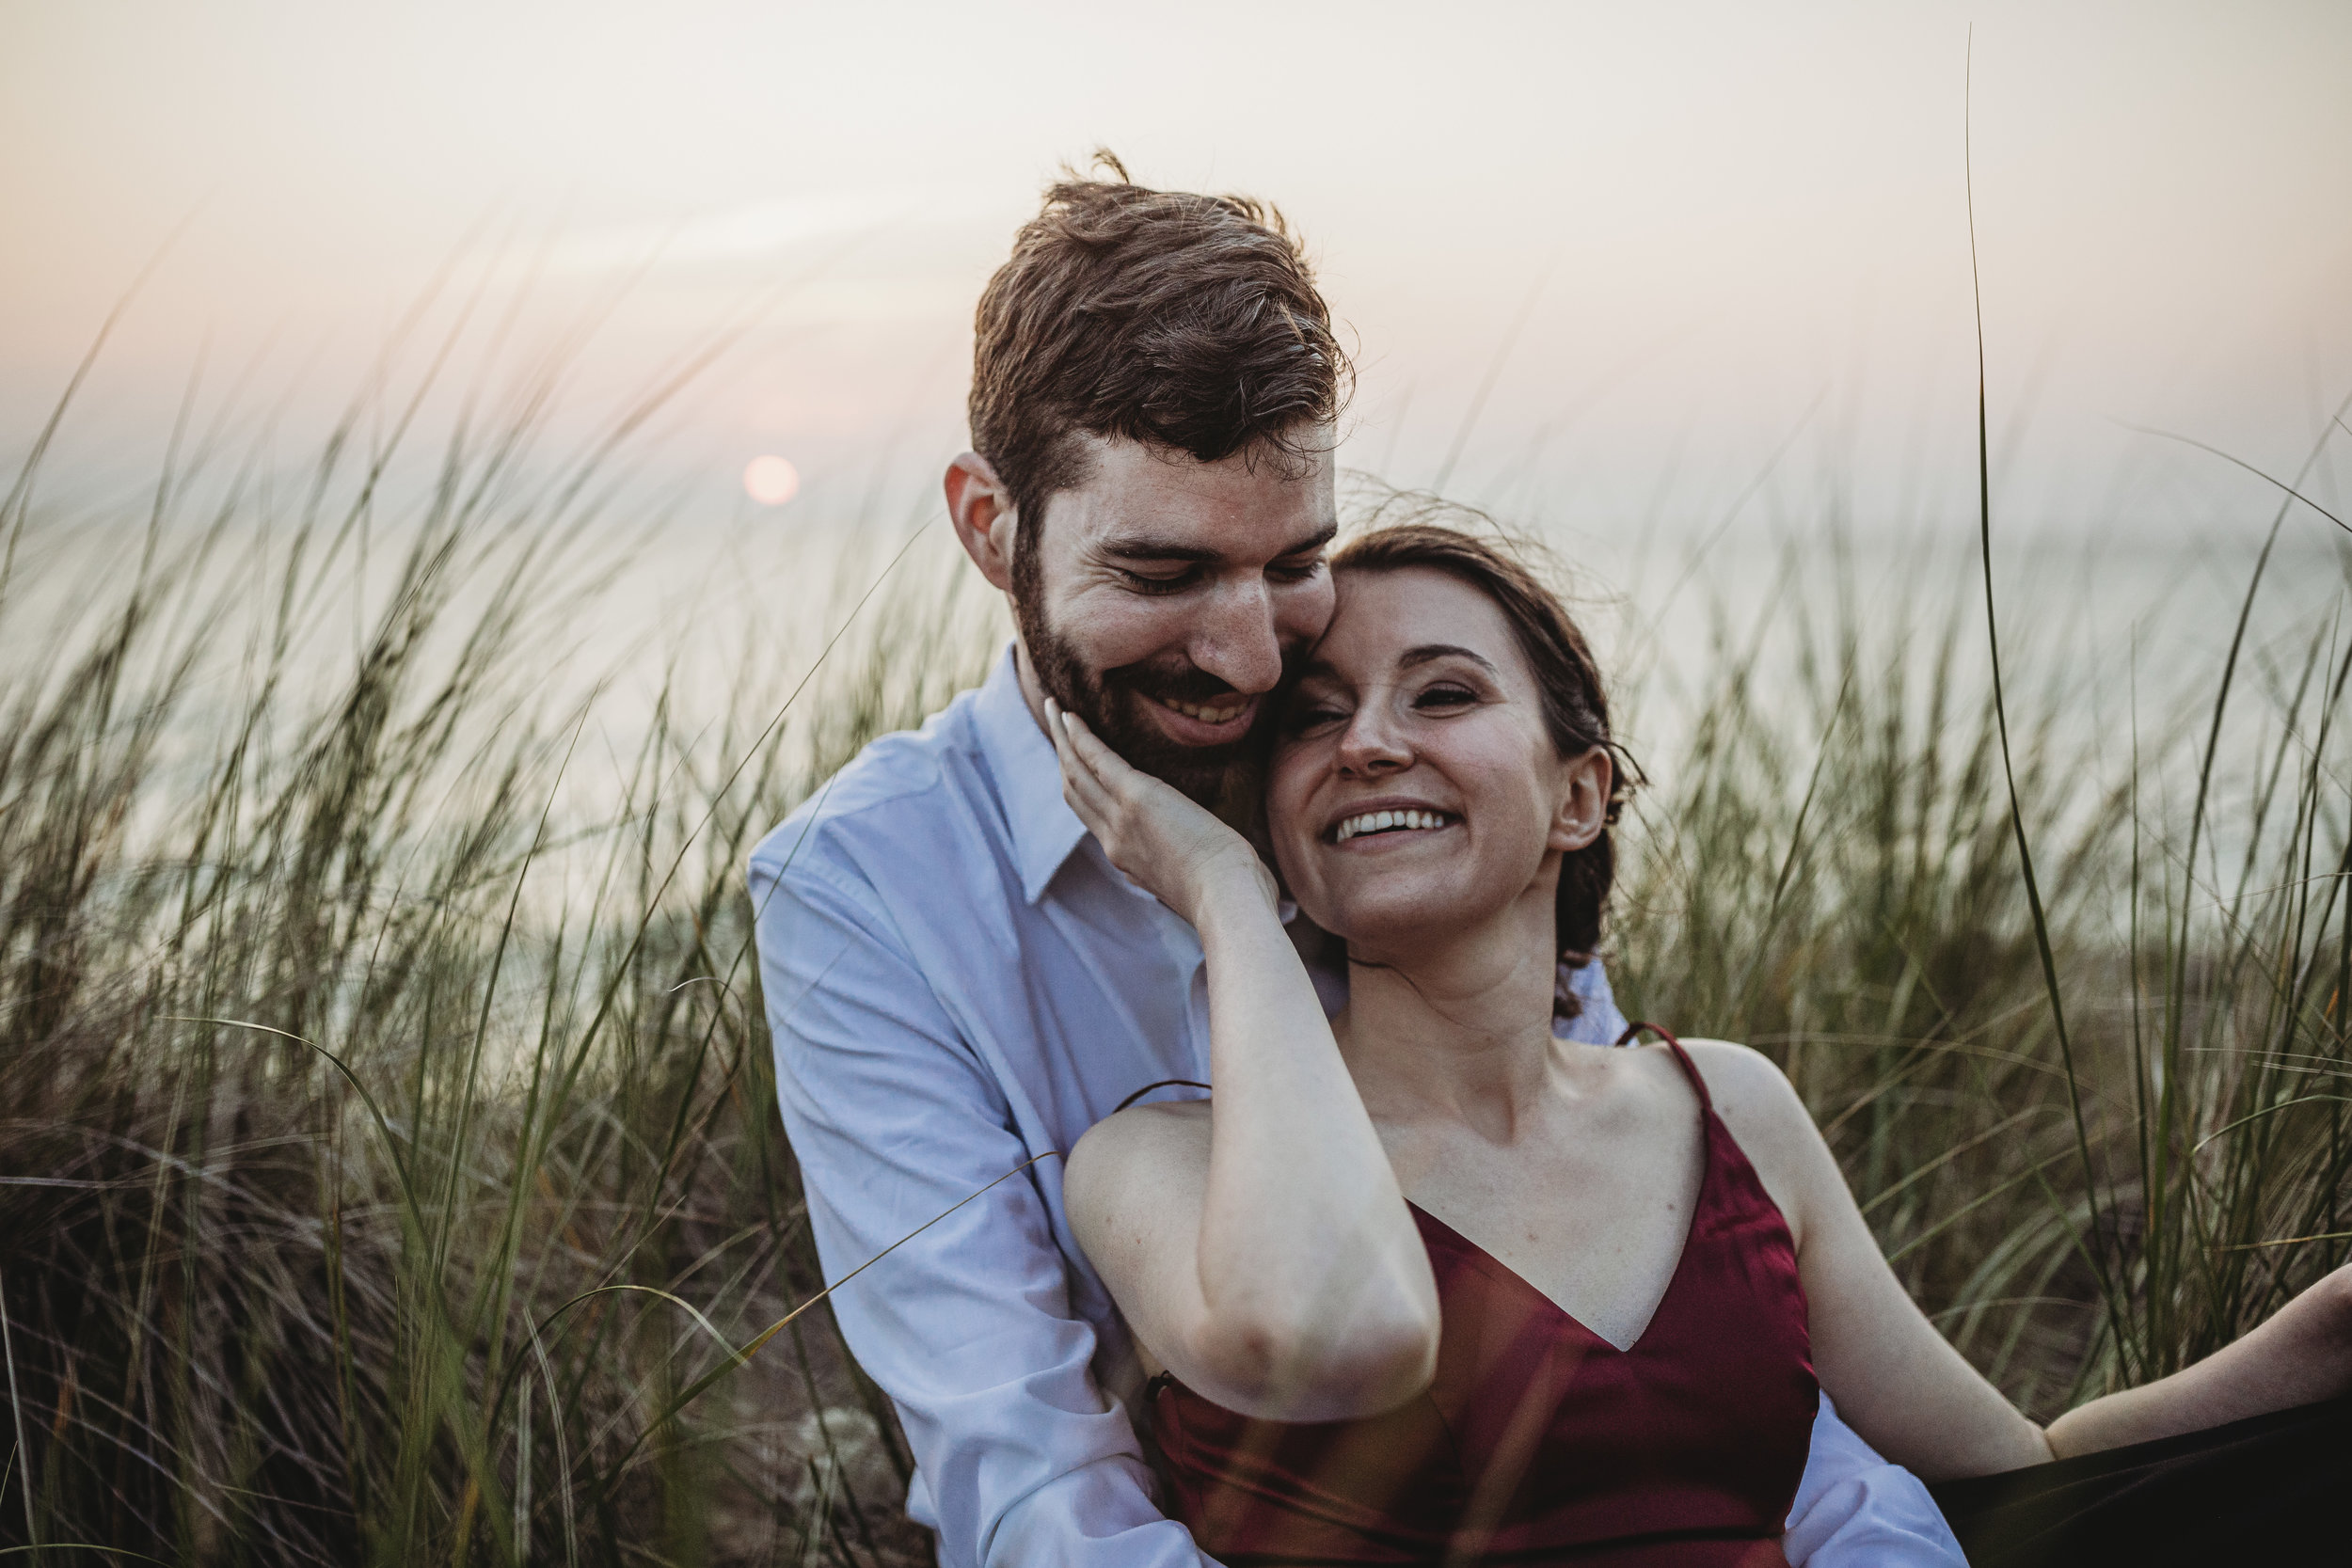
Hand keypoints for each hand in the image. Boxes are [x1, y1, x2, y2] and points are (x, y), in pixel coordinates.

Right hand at [1045, 699, 1277, 925]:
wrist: (1229, 900)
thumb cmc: (1230, 895)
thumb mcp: (1197, 879)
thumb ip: (1186, 863)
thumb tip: (1200, 853)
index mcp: (1128, 859)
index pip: (1093, 818)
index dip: (1079, 787)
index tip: (1075, 763)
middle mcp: (1114, 840)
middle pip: (1074, 792)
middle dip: (1062, 756)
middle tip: (1055, 725)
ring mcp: (1120, 820)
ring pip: (1076, 772)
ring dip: (1062, 737)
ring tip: (1053, 708)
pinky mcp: (1136, 798)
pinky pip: (1096, 761)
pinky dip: (1080, 736)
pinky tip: (1071, 715)